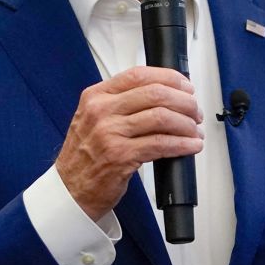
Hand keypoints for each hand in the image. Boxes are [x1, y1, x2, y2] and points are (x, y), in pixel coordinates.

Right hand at [55, 66, 203, 220]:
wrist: (70, 190)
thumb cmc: (85, 156)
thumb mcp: (94, 119)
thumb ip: (121, 104)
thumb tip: (163, 95)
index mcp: (96, 96)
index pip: (138, 74)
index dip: (169, 77)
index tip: (185, 86)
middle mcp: (101, 110)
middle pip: (155, 93)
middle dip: (184, 101)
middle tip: (195, 111)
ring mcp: (110, 133)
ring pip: (161, 117)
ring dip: (186, 124)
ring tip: (195, 131)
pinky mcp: (121, 156)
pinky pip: (161, 144)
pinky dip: (182, 144)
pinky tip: (191, 145)